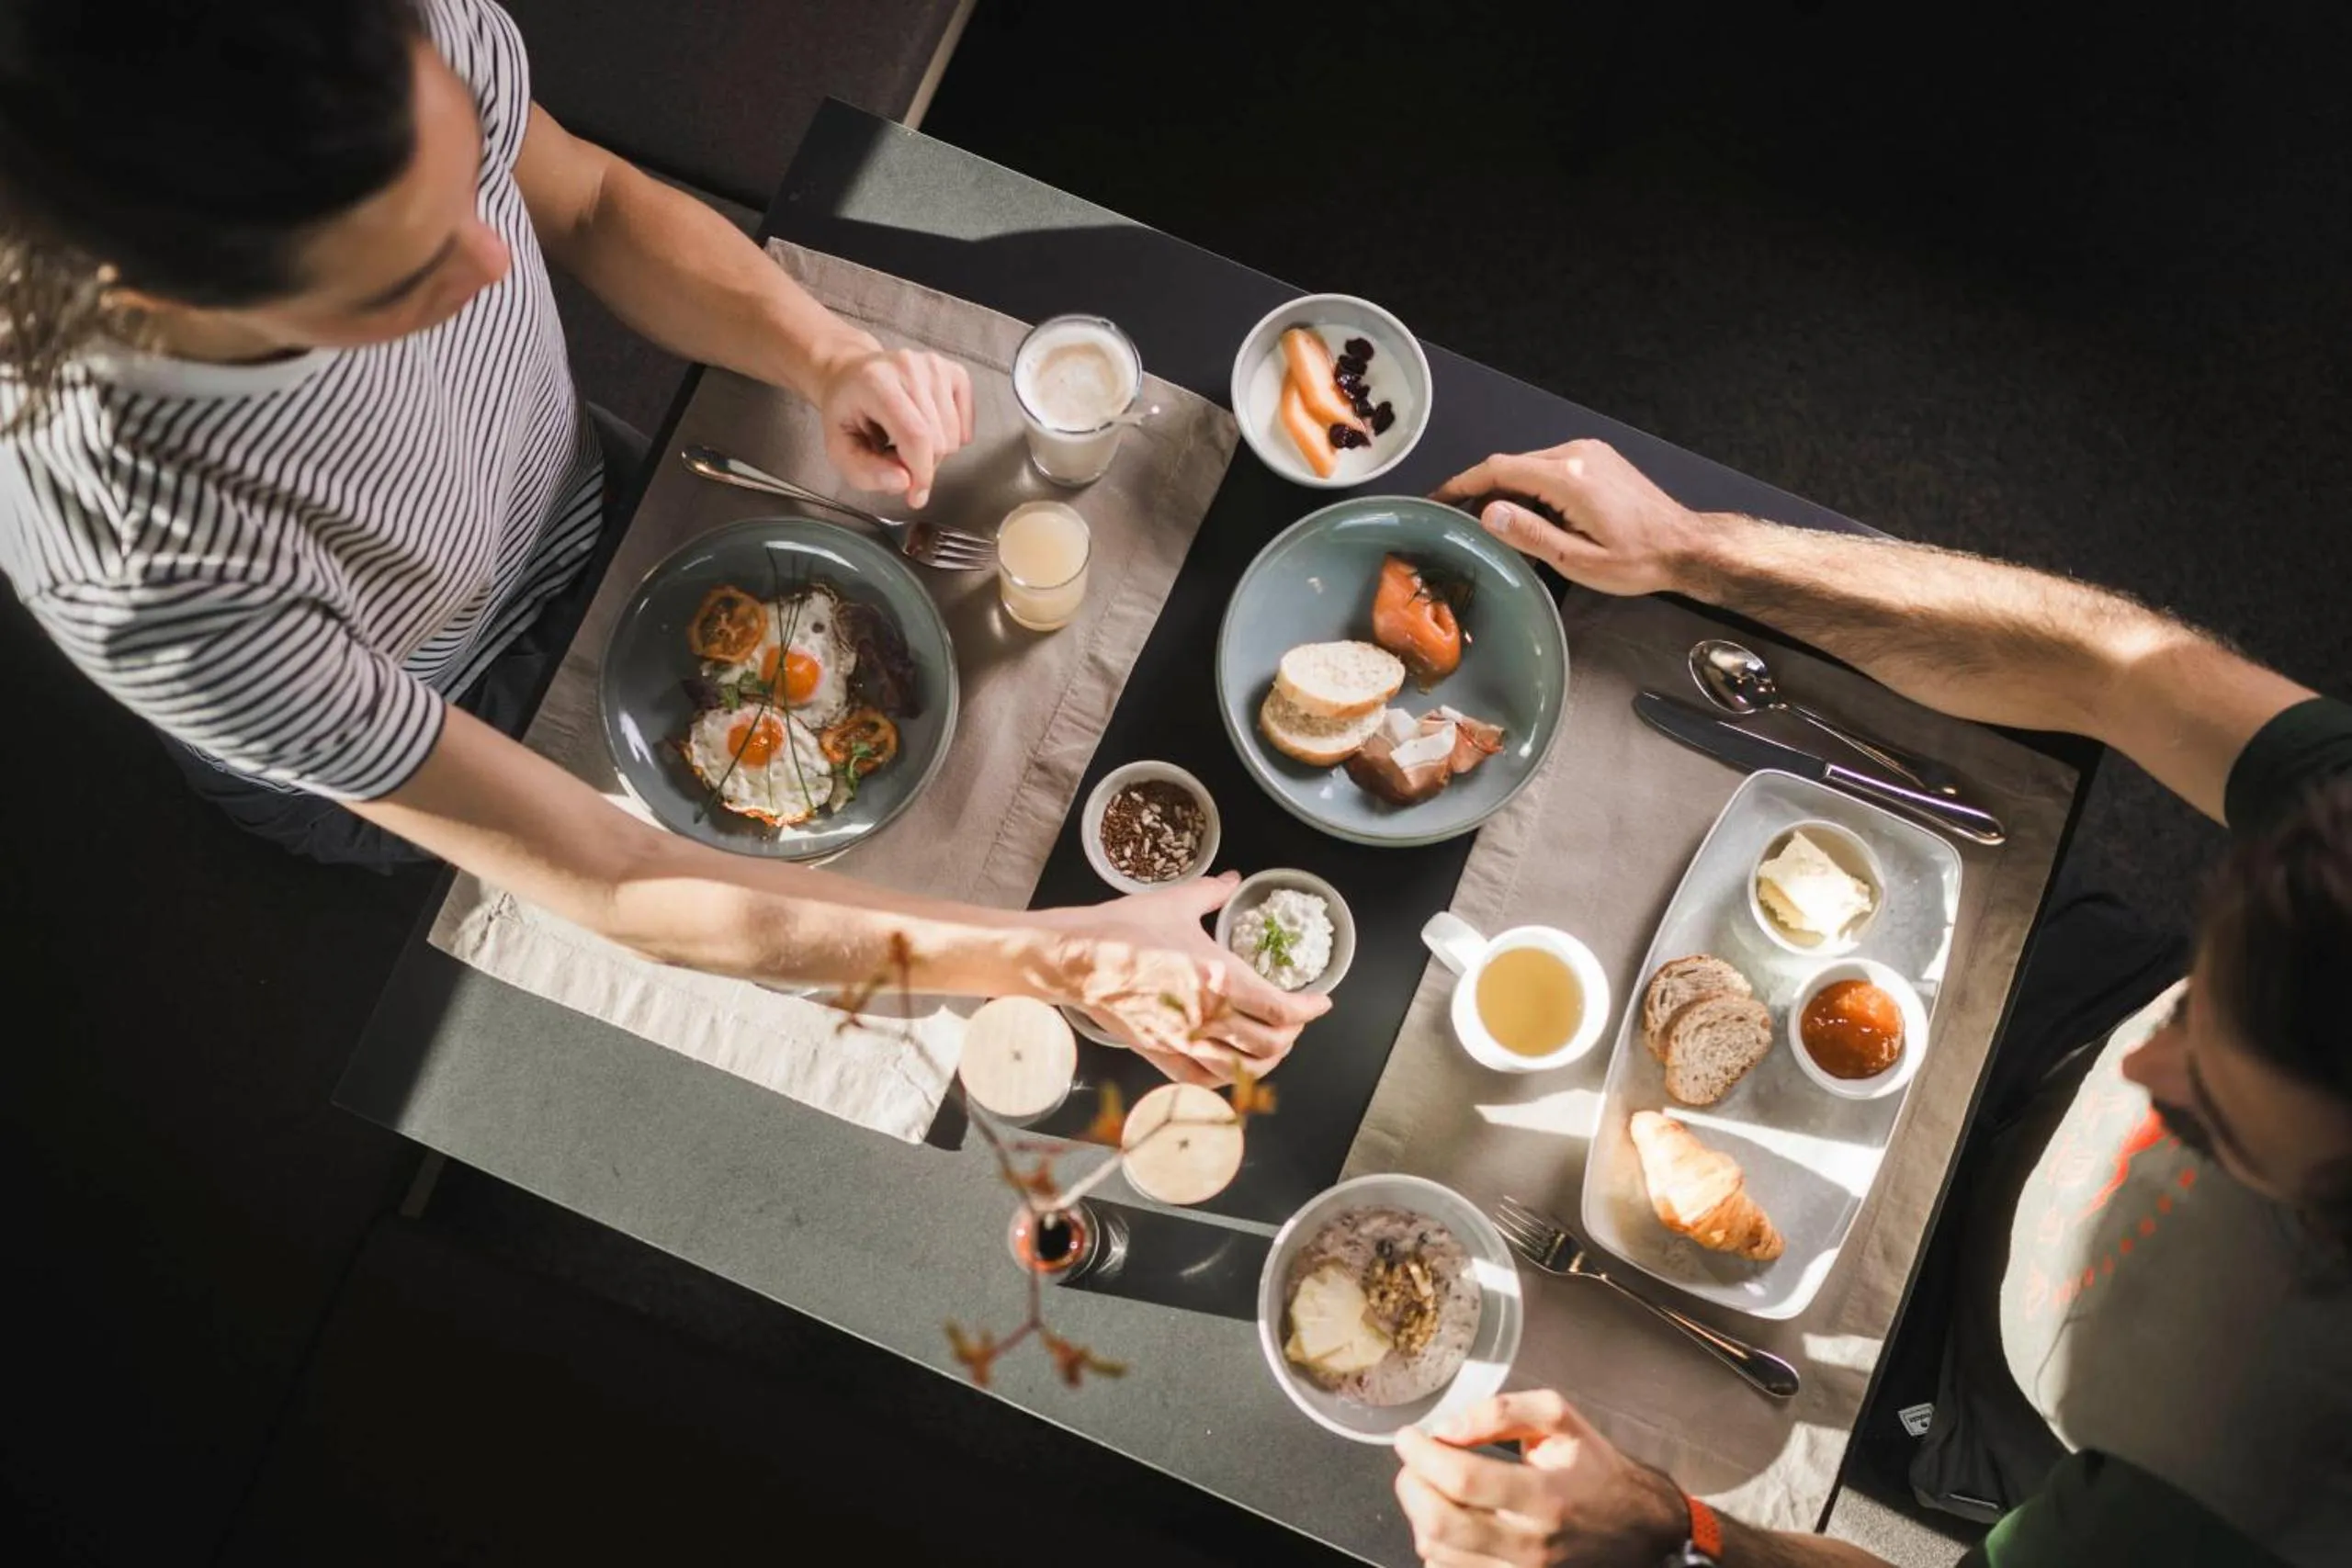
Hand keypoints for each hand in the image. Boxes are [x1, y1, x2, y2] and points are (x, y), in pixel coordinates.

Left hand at [813, 336, 975, 508]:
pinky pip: (965, 425)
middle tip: (895, 457)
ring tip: (906, 441)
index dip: (921, 473)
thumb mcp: (839, 448)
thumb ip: (865, 472)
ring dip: (934, 452)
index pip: (916, 435)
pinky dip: (950, 438)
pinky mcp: (954, 372)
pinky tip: (927, 429)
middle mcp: (910, 368)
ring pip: (954, 437)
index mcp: (876, 382)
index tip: (916, 496)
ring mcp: (935, 367)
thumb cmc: (846, 411)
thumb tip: (904, 483)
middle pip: (938, 440)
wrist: (851, 376)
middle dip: (922, 464)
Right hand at [1039, 872, 1329, 1085]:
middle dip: (1292, 1034)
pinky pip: (1203, 1079)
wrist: (1076, 960)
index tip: (1320, 1003)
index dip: (1309, 1010)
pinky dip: (1226, 1077)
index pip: (1282, 1009)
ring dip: (1266, 1059)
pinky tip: (1231, 1064)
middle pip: (1271, 1044)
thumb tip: (1232, 879)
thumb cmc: (1123, 930)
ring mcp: (1183, 1041)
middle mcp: (1208, 1017)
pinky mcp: (1159, 1054)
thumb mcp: (1176, 903)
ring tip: (1271, 1044)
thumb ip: (1212, 893)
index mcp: (1220, 979)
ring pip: (1241, 1069)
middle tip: (1295, 1020)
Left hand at [1393, 1392, 1688, 1567]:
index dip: (1422, 1455)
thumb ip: (1501, 1411)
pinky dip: (1435, 1545)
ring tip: (1430, 1486)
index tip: (1408, 1436)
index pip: (1463, 1481)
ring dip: (1418, 1513)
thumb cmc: (1594, 1468)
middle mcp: (1532, 1544)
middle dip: (1410, 1484)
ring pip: (1436, 1552)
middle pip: (1440, 1523)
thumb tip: (1448, 1428)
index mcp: (1546, 1495)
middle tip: (1413, 1460)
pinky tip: (1449, 1519)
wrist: (1636, 1526)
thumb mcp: (1560, 1419)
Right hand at [1431, 440, 1703, 597]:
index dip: (1462, 483)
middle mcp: (1577, 454)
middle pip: (1511, 466)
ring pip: (1530, 467)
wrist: (1684, 546)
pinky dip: (1533, 489)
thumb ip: (1530, 534)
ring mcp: (1588, 452)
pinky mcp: (1597, 458)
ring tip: (1505, 532)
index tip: (1439, 498)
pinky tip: (1535, 519)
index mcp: (1569, 478)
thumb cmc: (1638, 560)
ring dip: (1511, 494)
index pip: (1499, 469)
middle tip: (1465, 525)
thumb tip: (1488, 514)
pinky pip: (1551, 468)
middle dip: (1484, 493)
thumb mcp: (1578, 561)